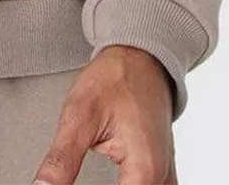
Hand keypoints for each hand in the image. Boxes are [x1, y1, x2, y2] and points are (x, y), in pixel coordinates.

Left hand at [33, 45, 175, 184]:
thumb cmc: (115, 79)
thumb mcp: (79, 115)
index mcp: (144, 171)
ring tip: (83, 178)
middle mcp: (162, 179)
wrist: (140, 57)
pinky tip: (112, 183)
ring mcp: (166, 176)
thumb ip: (62, 159)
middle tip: (65, 178)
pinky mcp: (163, 171)